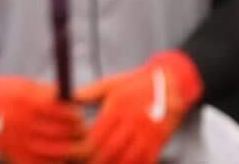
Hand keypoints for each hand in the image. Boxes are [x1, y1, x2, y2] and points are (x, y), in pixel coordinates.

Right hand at [0, 67, 87, 163]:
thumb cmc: (5, 95)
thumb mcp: (24, 85)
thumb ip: (50, 93)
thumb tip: (78, 101)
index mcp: (27, 100)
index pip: (66, 112)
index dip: (76, 115)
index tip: (78, 115)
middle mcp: (24, 121)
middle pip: (67, 133)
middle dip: (79, 132)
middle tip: (82, 129)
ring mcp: (21, 142)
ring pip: (62, 151)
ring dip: (73, 148)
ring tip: (73, 142)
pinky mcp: (18, 157)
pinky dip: (58, 161)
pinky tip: (59, 154)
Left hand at [76, 52, 200, 163]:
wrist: (169, 83)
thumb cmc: (134, 85)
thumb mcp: (111, 84)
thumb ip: (89, 92)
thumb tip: (69, 97)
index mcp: (118, 106)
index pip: (98, 133)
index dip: (86, 147)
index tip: (76, 153)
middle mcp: (133, 120)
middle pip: (112, 148)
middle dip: (97, 160)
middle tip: (86, 163)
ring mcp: (148, 132)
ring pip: (129, 158)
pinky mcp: (160, 140)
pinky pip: (148, 160)